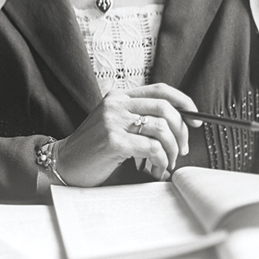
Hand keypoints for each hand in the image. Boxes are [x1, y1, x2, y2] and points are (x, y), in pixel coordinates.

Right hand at [55, 83, 201, 186]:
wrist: (64, 163)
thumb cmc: (92, 149)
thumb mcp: (114, 124)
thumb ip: (138, 118)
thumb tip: (177, 126)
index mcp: (119, 97)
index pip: (160, 90)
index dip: (183, 101)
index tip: (195, 117)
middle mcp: (117, 105)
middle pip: (165, 108)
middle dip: (181, 130)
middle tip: (182, 148)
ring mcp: (114, 121)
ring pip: (162, 128)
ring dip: (172, 149)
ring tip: (167, 162)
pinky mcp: (114, 141)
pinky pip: (152, 148)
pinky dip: (161, 160)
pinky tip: (156, 168)